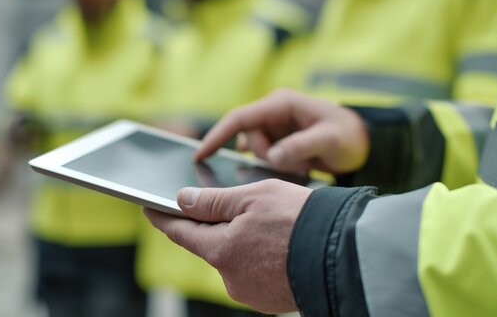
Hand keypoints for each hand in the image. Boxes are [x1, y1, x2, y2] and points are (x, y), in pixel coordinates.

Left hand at [144, 179, 311, 313]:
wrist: (345, 254)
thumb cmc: (300, 219)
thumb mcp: (253, 196)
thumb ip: (214, 201)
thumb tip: (182, 201)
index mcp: (221, 250)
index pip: (181, 232)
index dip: (164, 218)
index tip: (150, 209)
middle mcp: (231, 278)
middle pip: (211, 245)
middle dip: (216, 226)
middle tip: (234, 206)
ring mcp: (251, 292)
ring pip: (235, 258)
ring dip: (241, 241)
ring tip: (269, 225)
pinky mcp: (270, 300)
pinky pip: (254, 272)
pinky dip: (258, 257)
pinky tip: (278, 244)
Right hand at [195, 89, 368, 173]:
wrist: (365, 142)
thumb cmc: (349, 136)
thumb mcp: (329, 140)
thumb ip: (301, 146)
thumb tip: (272, 156)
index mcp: (280, 104)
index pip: (239, 119)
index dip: (216, 136)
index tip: (199, 155)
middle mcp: (274, 112)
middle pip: (248, 138)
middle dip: (264, 156)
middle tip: (295, 165)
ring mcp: (276, 127)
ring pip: (255, 150)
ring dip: (273, 162)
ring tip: (303, 165)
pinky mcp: (279, 140)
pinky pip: (264, 155)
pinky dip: (276, 165)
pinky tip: (297, 167)